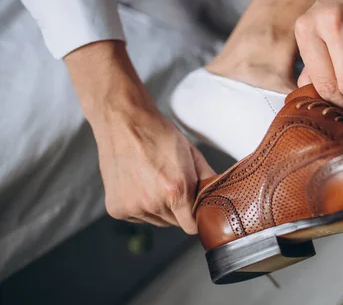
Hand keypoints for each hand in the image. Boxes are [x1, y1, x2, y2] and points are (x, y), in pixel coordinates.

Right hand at [93, 104, 214, 233]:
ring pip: (156, 220)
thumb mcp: (192, 153)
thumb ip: (208, 179)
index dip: (196, 217)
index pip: (192, 226)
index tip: (195, 208)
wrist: (124, 121)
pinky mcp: (116, 209)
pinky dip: (139, 206)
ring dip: (158, 208)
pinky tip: (138, 183)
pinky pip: (137, 217)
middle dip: (178, 209)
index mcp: (176, 191)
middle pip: (175, 223)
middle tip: (171, 183)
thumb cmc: (158, 134)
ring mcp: (132, 207)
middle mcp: (153, 204)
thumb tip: (220, 196)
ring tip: (153, 180)